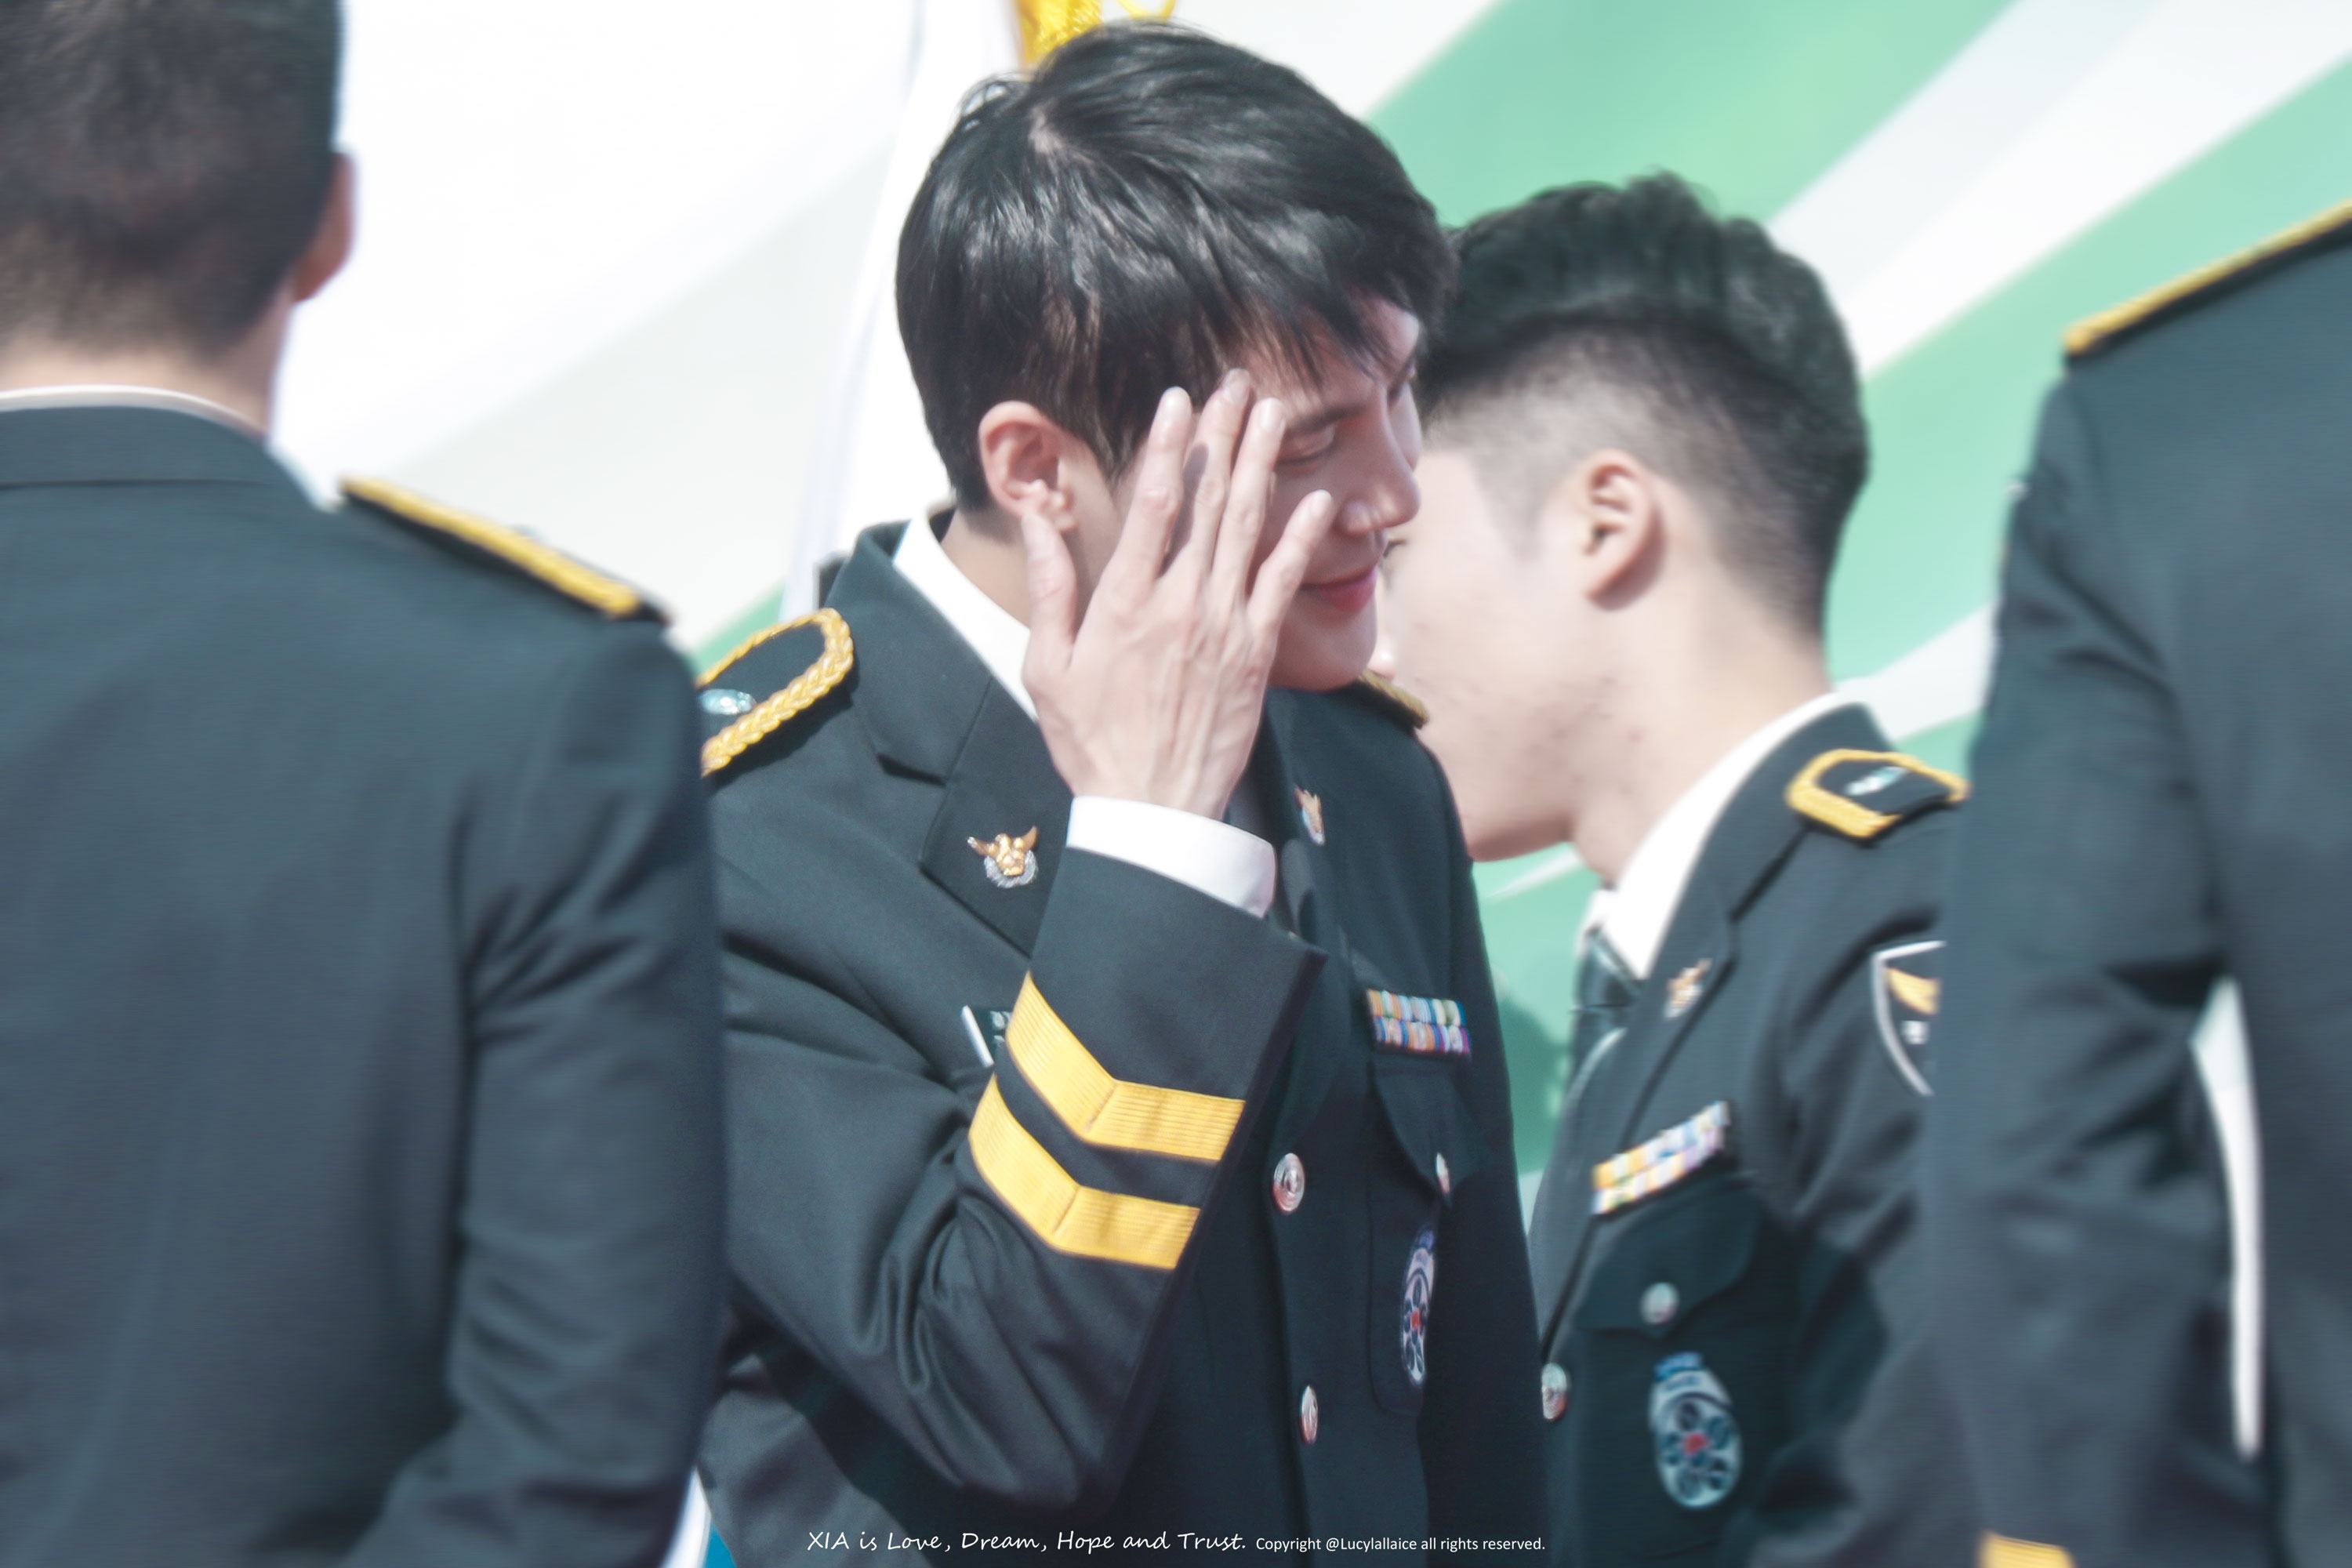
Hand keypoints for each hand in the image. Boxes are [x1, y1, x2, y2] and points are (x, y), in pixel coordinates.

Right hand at [1021, 372, 1339, 819]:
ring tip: (1275, 413)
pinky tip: (1315, 499)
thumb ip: (1049, 587)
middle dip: (1224, 436)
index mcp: (1125, 602)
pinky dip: (1300, 540)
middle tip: (1239, 383)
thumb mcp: (1047, 667)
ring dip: (1262, 466)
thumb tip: (1038, 516)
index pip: (1153, 503)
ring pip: (1247, 530)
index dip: (1169, 444)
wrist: (1153, 810)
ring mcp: (1225, 627)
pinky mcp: (1257, 655)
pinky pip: (1283, 585)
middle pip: (1207, 502)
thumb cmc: (1092, 742)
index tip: (1179, 398)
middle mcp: (1180, 604)